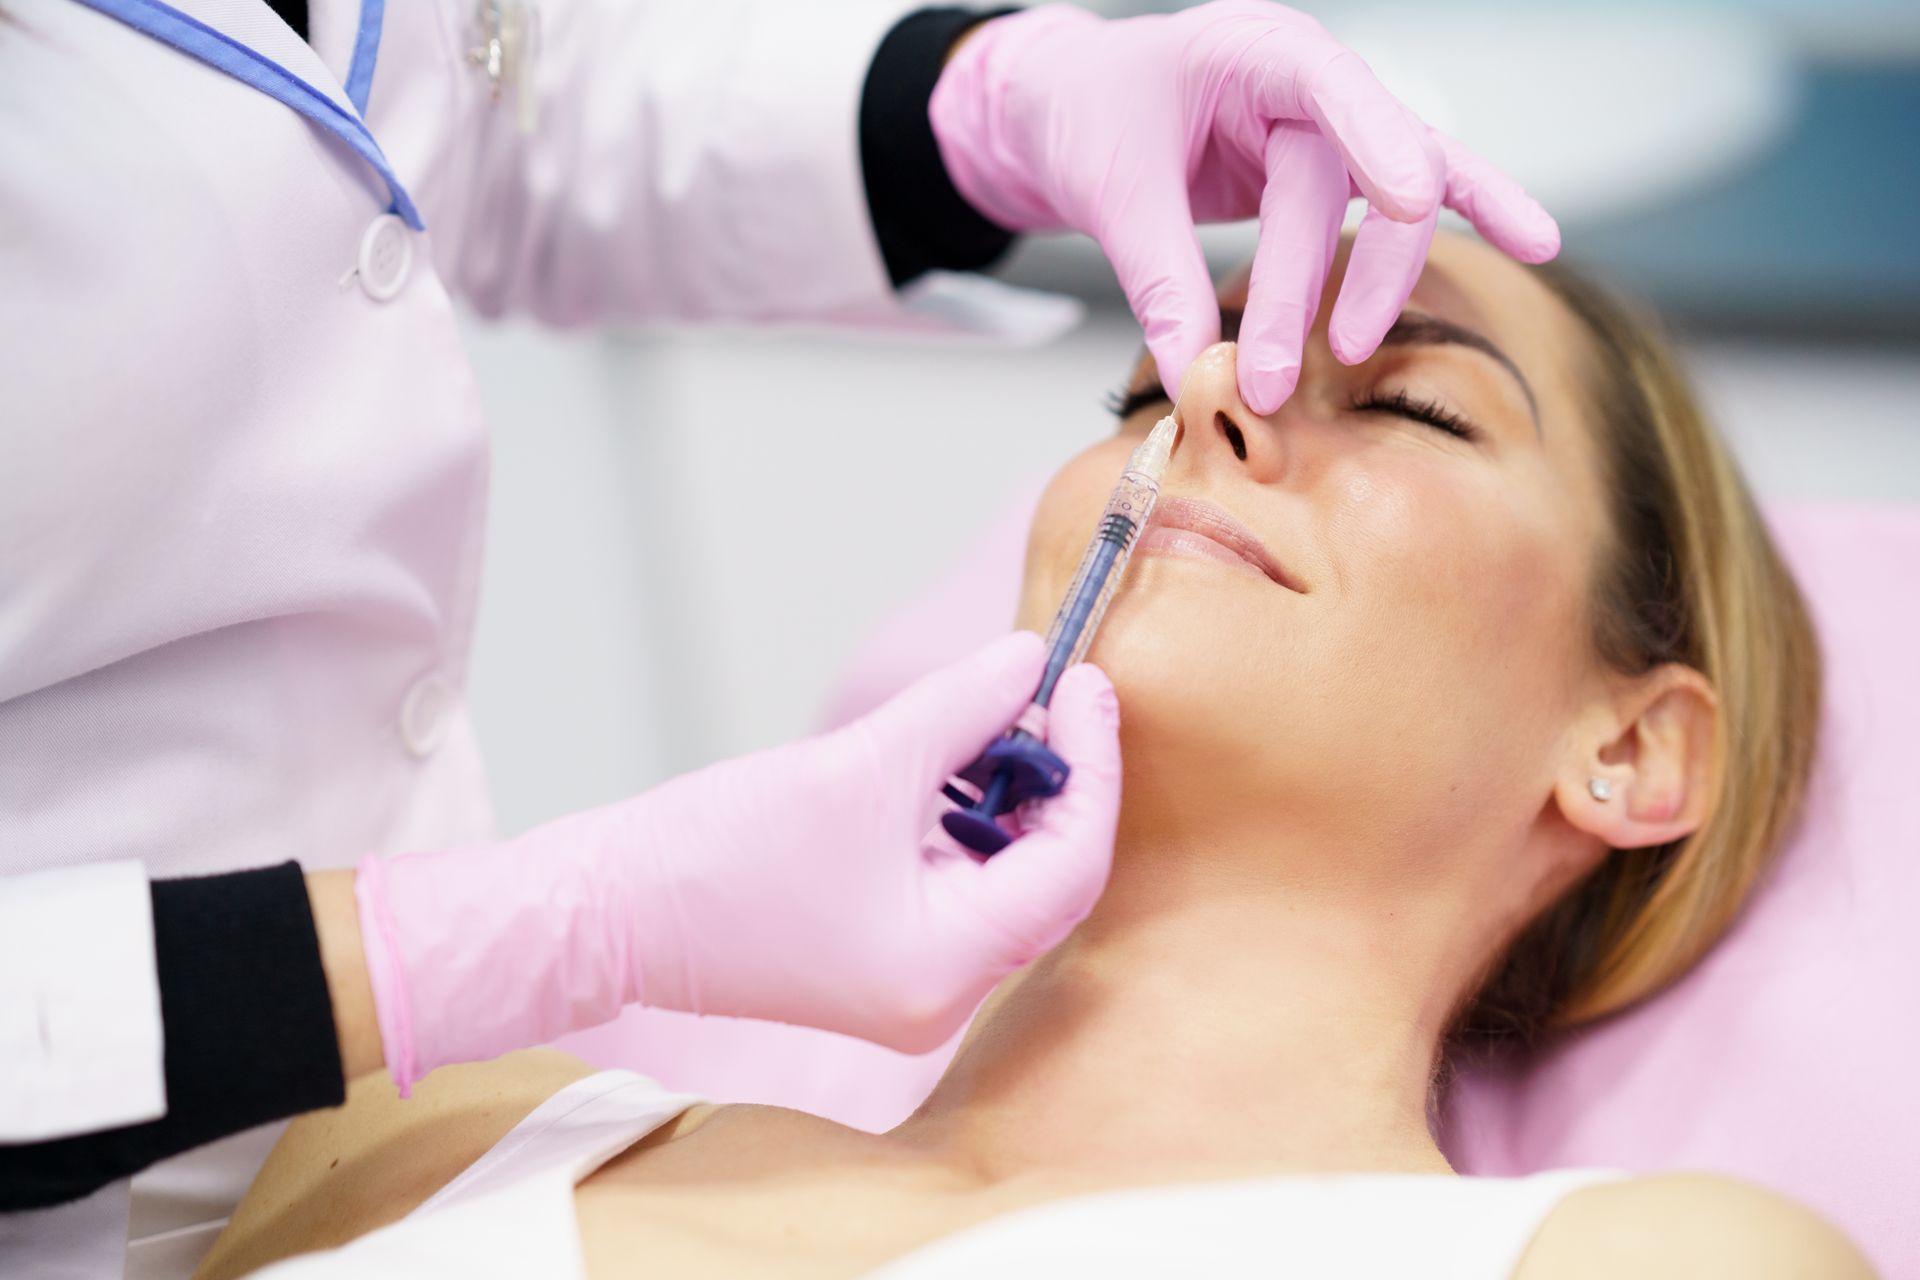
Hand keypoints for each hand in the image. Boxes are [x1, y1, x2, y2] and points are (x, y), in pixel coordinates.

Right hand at [355, 632, 1122, 1091]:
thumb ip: (960, 708)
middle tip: (1058, 689)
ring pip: (1009, 880)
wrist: (606, 911)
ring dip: (1017, 795)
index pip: (1071, 865)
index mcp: (946, 968)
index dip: (1091, 766)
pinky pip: (960, 886)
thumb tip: (1030, 660)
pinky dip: (971, 821)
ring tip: (1004, 711)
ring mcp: (914, 984)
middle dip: (1062, 779)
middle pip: (1051, 878)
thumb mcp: (858, 765)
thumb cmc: (715, 852)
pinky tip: (960, 757)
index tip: (1085, 682)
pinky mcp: (885, 958)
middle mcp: (944, 995)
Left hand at [930, 1, 1559, 413]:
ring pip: (1390, 201)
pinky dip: (1468, 216)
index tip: (1408, 203)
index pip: (1329, 80)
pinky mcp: (1335, 172)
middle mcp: (1308, 80)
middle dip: (1318, 282)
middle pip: (1351, 178)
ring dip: (1374, 282)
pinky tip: (1535, 242)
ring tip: (1348, 355)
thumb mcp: (1111, 190)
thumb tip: (1194, 372)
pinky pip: (1412, 196)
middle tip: (1276, 376)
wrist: (1075, 109)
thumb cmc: (1092, 119)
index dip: (1377, 138)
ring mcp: (1333, 125)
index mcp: (1254, 50)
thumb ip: (1158, 278)